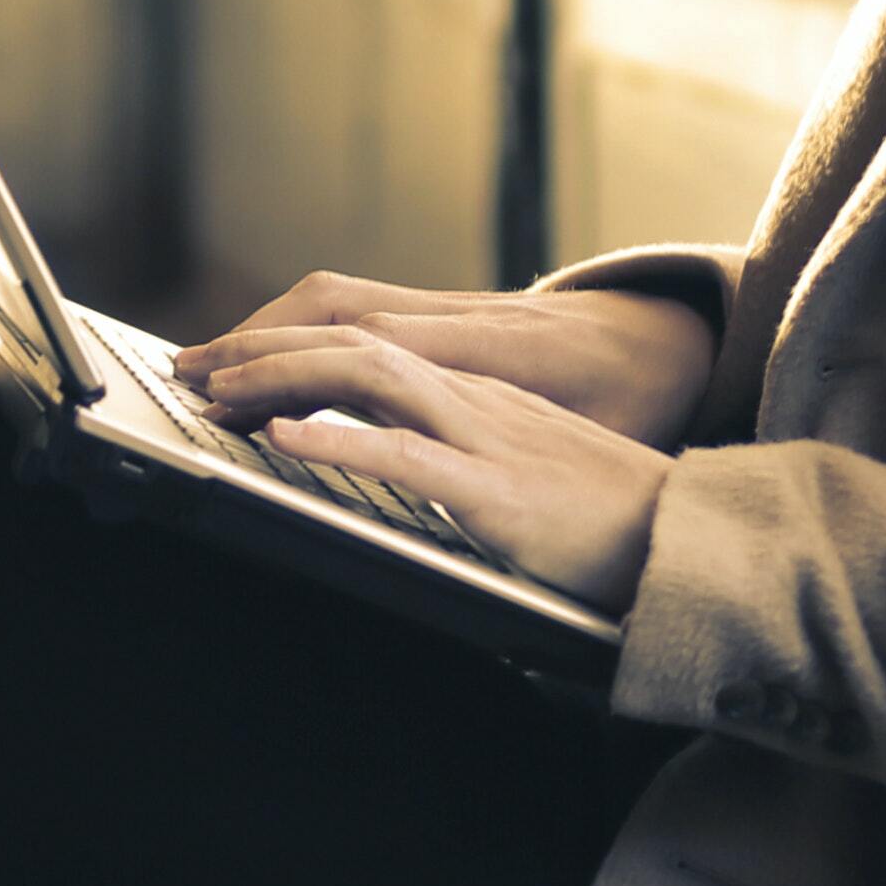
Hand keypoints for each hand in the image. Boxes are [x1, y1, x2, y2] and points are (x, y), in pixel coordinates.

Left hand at [170, 285, 701, 617]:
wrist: (692, 542)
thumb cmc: (611, 521)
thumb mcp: (520, 470)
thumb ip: (461, 457)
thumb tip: (394, 462)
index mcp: (477, 395)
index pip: (367, 347)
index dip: (289, 346)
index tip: (225, 362)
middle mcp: (475, 400)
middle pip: (352, 344)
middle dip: (264, 349)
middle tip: (193, 366)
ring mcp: (486, 439)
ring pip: (368, 377)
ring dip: (282, 377)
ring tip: (219, 388)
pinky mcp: (498, 493)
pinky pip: (402, 452)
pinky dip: (333, 439)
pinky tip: (281, 437)